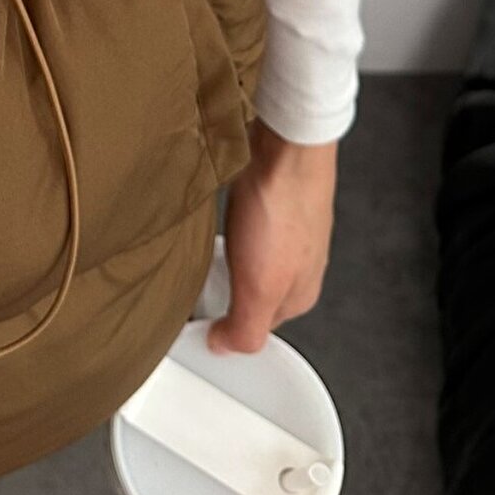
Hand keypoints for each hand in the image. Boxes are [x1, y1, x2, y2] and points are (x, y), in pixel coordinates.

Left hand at [206, 119, 336, 354]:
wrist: (286, 147)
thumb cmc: (280, 211)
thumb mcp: (260, 289)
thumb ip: (245, 328)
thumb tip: (225, 348)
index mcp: (300, 294)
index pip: (257, 327)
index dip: (224, 325)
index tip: (196, 318)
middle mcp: (299, 263)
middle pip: (253, 289)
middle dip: (224, 287)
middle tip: (194, 280)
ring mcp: (288, 229)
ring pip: (249, 255)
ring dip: (225, 254)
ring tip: (199, 248)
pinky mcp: (272, 199)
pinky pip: (246, 224)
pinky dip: (228, 226)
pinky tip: (216, 219)